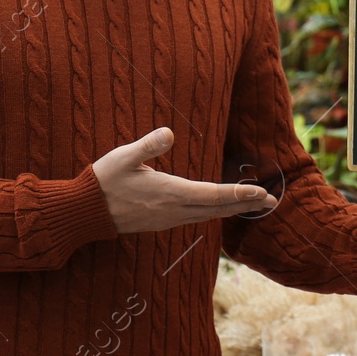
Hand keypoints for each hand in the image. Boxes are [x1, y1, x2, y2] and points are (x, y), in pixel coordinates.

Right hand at [93, 128, 277, 233]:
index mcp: (169, 193)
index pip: (213, 195)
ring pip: (208, 216)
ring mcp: (168, 220)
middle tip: (273, 201)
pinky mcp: (161, 223)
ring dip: (232, 210)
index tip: (263, 193)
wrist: (84, 213)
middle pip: (218, 209)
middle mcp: (173, 210)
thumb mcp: (123, 158)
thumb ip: (147, 145)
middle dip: (246, 204)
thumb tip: (168, 132)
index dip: (240, 194)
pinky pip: (196, 218)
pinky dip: (214, 213)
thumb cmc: (103, 182)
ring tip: (253, 204)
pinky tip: (219, 209)